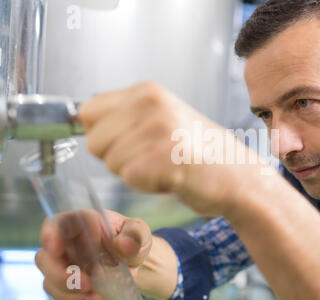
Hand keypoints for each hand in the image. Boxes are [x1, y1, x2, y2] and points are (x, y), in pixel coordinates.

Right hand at [35, 210, 151, 299]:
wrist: (135, 261)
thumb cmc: (133, 239)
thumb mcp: (139, 232)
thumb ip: (134, 235)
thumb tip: (125, 245)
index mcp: (82, 223)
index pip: (56, 224)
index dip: (50, 235)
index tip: (55, 249)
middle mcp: (68, 243)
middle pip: (45, 257)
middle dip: (60, 274)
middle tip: (87, 283)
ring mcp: (65, 265)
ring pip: (50, 280)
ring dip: (69, 292)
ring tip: (97, 297)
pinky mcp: (68, 284)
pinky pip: (61, 294)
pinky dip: (75, 299)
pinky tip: (96, 299)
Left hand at [78, 82, 271, 216]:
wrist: (238, 175)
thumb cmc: (198, 152)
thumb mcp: (162, 118)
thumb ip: (125, 116)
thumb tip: (79, 121)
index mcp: (147, 92)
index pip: (87, 111)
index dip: (102, 135)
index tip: (125, 144)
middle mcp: (151, 104)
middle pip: (94, 142)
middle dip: (117, 158)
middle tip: (152, 158)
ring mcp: (159, 129)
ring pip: (112, 163)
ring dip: (135, 174)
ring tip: (166, 166)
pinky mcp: (164, 158)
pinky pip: (131, 179)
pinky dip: (148, 185)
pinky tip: (172, 178)